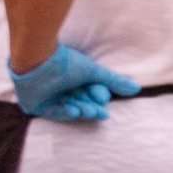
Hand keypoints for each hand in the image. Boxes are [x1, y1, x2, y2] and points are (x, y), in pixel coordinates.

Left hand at [17, 43, 139, 122]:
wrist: (39, 60)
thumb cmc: (66, 62)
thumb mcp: (94, 72)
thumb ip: (114, 81)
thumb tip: (136, 90)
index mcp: (73, 77)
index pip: (89, 91)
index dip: (96, 95)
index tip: (102, 97)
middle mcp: (60, 86)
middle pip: (81, 101)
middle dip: (91, 107)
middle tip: (100, 112)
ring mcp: (47, 96)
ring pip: (69, 107)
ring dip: (80, 109)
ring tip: (87, 109)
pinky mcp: (36, 104)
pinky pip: (54, 113)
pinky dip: (65, 113)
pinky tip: (74, 111)